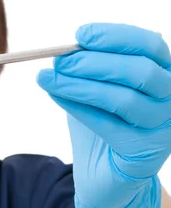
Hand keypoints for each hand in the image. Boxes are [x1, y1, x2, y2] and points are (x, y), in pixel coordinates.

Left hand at [37, 23, 170, 207]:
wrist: (104, 172)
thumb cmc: (103, 121)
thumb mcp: (95, 86)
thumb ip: (87, 68)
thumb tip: (62, 53)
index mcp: (166, 73)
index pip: (150, 45)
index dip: (115, 36)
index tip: (79, 34)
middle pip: (140, 72)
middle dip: (94, 63)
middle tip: (59, 61)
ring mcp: (164, 126)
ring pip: (124, 99)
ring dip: (80, 85)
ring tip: (48, 79)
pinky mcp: (146, 152)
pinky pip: (108, 125)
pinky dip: (78, 107)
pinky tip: (56, 95)